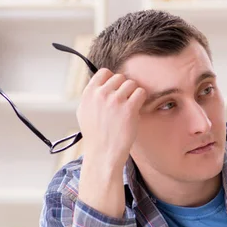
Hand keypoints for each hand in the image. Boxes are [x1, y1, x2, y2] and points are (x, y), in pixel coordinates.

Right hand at [77, 68, 146, 217]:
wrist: (103, 153)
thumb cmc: (96, 135)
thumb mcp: (85, 112)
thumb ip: (92, 96)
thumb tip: (101, 83)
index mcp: (88, 94)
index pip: (104, 72)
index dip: (112, 79)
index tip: (116, 89)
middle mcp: (101, 94)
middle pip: (120, 77)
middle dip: (124, 88)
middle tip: (124, 102)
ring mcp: (115, 100)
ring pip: (132, 83)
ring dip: (134, 93)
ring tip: (130, 107)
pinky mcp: (129, 108)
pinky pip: (141, 92)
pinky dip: (142, 99)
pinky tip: (137, 109)